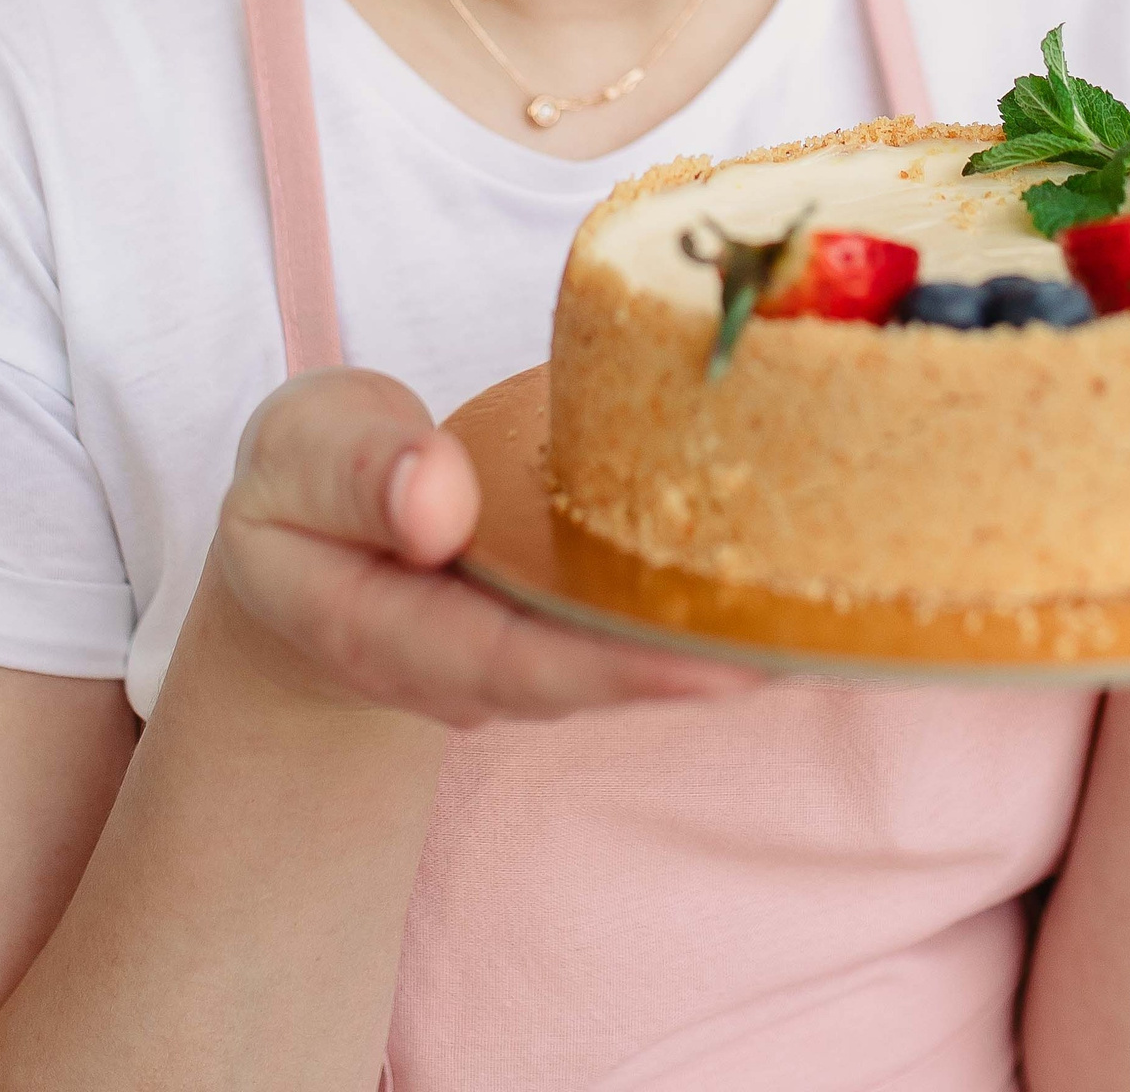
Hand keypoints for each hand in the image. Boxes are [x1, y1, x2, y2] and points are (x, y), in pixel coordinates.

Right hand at [214, 367, 758, 729]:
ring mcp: (526, 648)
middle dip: (701, 669)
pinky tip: (794, 580)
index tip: (713, 670)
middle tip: (810, 646)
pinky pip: (638, 614)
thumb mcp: (300, 451)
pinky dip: (710, 600)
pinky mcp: (568, 616)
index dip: (615, 673)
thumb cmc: (305, 482)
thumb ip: (356, 469)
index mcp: (391, 634)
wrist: (307, 530)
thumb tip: (435, 499)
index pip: (511, 666)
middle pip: (596, 678)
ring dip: (724, 642)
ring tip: (829, 615)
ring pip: (630, 655)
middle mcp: (474, 665)